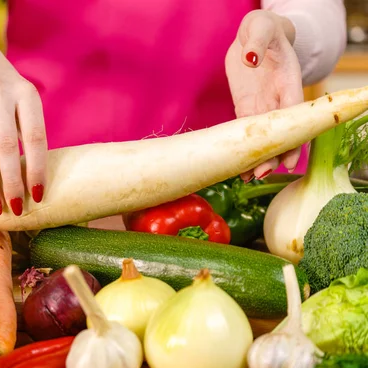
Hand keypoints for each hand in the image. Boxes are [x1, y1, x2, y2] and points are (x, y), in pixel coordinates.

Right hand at [0, 33, 47, 215]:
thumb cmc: (4, 88)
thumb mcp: (23, 99)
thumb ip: (27, 130)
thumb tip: (33, 178)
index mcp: (25, 94)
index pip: (34, 137)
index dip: (37, 168)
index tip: (38, 195)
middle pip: (6, 146)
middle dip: (12, 182)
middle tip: (15, 209)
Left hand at [225, 10, 302, 180]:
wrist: (255, 33)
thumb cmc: (263, 29)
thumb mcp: (261, 28)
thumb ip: (257, 43)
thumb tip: (250, 58)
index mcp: (288, 83)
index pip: (293, 116)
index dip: (293, 140)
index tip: (288, 160)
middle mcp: (277, 99)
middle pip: (278, 132)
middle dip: (272, 155)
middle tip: (260, 174)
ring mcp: (261, 104)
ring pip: (261, 136)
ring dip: (256, 157)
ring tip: (246, 178)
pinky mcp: (245, 105)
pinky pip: (244, 129)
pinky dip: (242, 146)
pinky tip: (236, 164)